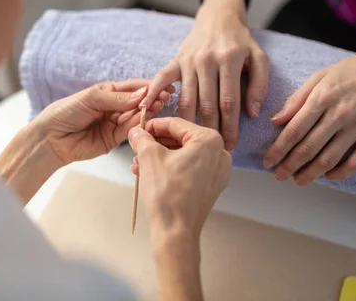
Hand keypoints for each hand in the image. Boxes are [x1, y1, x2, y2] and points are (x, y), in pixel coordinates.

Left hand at [34, 79, 173, 164]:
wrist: (50, 139)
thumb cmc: (65, 112)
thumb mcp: (91, 98)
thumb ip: (117, 98)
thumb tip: (142, 94)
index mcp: (108, 92)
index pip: (132, 88)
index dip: (147, 87)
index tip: (162, 85)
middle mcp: (113, 107)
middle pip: (137, 102)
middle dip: (151, 99)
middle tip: (165, 96)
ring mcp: (114, 123)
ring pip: (136, 116)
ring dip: (148, 111)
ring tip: (159, 105)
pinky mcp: (114, 139)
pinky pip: (129, 130)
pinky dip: (138, 123)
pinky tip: (146, 117)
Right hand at [129, 118, 231, 240]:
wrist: (175, 231)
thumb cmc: (167, 194)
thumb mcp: (149, 157)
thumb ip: (142, 138)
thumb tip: (137, 131)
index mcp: (209, 140)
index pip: (176, 124)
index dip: (153, 125)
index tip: (139, 129)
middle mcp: (219, 154)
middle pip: (181, 139)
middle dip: (156, 143)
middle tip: (137, 147)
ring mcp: (217, 172)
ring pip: (184, 154)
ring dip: (160, 156)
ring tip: (139, 163)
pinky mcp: (211, 186)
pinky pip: (189, 168)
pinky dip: (170, 167)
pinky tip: (149, 173)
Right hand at [141, 0, 269, 150]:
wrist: (219, 17)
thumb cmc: (240, 41)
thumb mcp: (259, 58)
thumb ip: (259, 84)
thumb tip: (252, 112)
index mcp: (229, 60)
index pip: (229, 101)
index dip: (230, 126)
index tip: (232, 145)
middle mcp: (207, 60)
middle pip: (207, 104)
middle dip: (212, 129)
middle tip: (215, 149)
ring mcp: (188, 60)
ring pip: (187, 99)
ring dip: (189, 123)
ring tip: (193, 141)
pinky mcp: (175, 60)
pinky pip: (161, 79)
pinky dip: (153, 94)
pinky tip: (147, 110)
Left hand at [263, 34, 355, 184]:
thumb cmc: (350, 72)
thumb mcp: (319, 77)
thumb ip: (296, 100)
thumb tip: (275, 121)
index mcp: (322, 97)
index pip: (294, 130)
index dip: (278, 150)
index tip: (267, 161)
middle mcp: (340, 113)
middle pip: (308, 148)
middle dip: (289, 166)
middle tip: (278, 175)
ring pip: (329, 159)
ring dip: (310, 174)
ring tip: (297, 180)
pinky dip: (340, 174)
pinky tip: (328, 176)